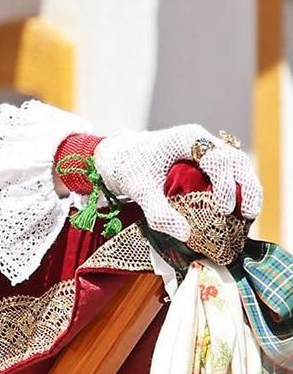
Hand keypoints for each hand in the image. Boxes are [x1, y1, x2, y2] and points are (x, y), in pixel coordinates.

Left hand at [96, 125, 262, 243]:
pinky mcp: (207, 160)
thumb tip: (185, 234)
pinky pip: (230, 171)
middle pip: (235, 159)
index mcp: (185, 139)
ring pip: (237, 164)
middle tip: (248, 214)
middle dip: (247, 186)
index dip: (225, 183)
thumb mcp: (139, 192)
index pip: (216, 156)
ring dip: (248, 188)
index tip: (223, 208)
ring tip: (249, 215)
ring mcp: (206, 149)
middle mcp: (200, 140)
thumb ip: (159, 213)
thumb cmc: (130, 168)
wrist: (122, 156)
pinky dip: (238, 189)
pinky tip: (239, 211)